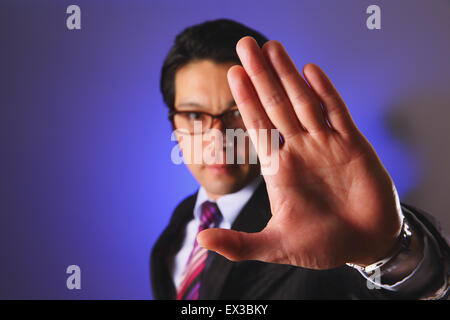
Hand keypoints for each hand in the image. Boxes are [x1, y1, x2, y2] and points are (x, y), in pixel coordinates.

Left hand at [197, 37, 402, 268]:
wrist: (367, 244)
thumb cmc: (322, 246)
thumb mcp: (276, 246)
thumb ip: (239, 245)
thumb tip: (201, 239)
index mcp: (280, 169)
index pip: (258, 126)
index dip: (245, 100)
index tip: (232, 74)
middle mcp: (300, 150)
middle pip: (276, 105)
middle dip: (261, 75)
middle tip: (245, 44)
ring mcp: (326, 144)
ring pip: (303, 101)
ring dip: (288, 74)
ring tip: (273, 47)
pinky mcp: (353, 145)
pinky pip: (337, 111)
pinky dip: (325, 90)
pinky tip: (310, 70)